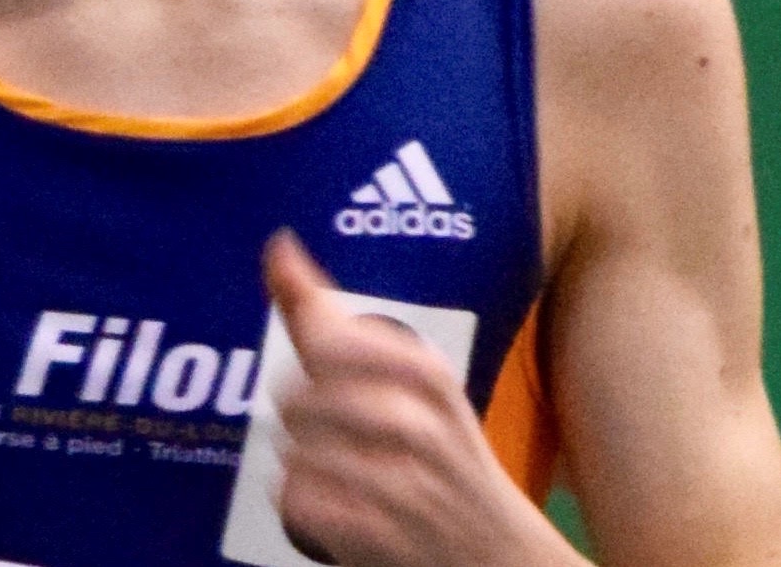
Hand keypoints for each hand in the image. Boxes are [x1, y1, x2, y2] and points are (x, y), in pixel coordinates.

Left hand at [261, 231, 562, 566]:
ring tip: (327, 469)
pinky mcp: (388, 539)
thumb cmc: (437, 454)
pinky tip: (323, 504)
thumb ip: (329, 317)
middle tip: (325, 433)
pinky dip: (299, 506)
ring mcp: (409, 488)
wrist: (502, 555)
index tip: (327, 377)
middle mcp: (424, 426)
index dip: (311, 361)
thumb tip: (278, 244)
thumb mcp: (401, 379)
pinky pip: (303, 506)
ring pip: (297, 454)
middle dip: (296, 418)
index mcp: (427, 375)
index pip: (330, 342)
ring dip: (297, 464)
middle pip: (300, 398)